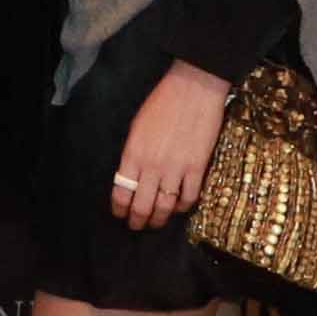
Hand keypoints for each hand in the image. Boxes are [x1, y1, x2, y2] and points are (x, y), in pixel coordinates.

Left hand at [106, 60, 232, 230]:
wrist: (194, 89)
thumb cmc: (163, 102)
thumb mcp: (137, 127)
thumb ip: (133, 154)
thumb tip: (132, 175)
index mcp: (133, 154)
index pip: (121, 192)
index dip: (119, 208)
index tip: (119, 214)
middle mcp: (152, 166)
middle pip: (142, 205)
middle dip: (137, 220)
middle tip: (136, 226)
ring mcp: (176, 169)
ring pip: (165, 207)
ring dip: (159, 219)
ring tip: (156, 223)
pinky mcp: (197, 168)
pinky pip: (189, 197)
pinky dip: (182, 206)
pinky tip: (179, 206)